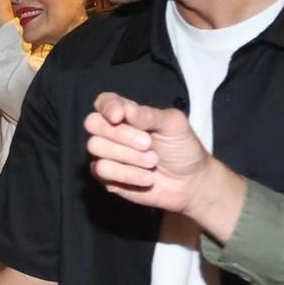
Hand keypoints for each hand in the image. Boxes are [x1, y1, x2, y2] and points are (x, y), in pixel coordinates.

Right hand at [84, 93, 217, 213]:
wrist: (190, 183)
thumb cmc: (182, 148)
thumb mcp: (173, 125)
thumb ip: (148, 115)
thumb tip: (123, 110)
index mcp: (127, 114)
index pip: (104, 101)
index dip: (107, 107)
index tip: (120, 116)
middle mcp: (111, 132)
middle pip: (93, 124)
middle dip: (121, 134)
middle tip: (148, 144)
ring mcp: (106, 154)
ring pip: (96, 147)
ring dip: (128, 157)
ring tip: (152, 162)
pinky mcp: (106, 177)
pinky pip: (102, 170)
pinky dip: (128, 174)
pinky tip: (146, 178)